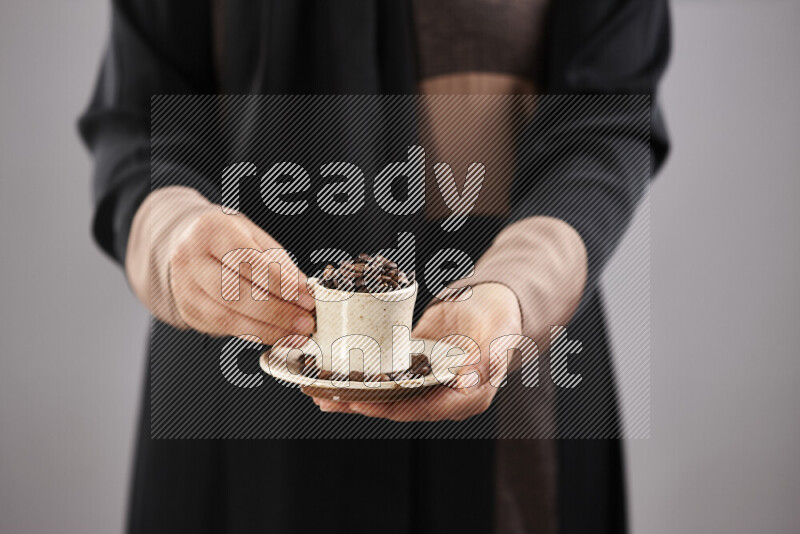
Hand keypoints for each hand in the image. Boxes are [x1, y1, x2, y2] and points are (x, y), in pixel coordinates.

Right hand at [169, 209, 315, 343]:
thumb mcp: (256, 238)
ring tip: (295, 332)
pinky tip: (276, 334)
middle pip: (235, 292)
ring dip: (267, 329)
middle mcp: (190, 258)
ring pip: (227, 317)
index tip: (307, 297)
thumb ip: (279, 263)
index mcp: (211, 230)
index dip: (281, 284)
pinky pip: (224, 328)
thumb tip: (304, 291)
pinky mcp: (188, 310)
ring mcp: (184, 287)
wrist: (190, 244)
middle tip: (305, 320)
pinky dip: (254, 334)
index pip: (248, 261)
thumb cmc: (228, 239)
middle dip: (276, 311)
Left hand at [311, 283, 522, 420]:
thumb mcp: (501, 337)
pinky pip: (385, 375)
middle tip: (329, 397)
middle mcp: (443, 396)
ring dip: (354, 394)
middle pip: (398, 406)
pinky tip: (334, 371)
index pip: (426, 408)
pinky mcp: (413, 367)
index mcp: (468, 397)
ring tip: (319, 390)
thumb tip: (468, 380)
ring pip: (386, 394)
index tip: (364, 403)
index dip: (393, 407)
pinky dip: (361, 374)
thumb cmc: (502, 321)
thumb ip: (488, 360)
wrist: (493, 304)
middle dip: (362, 403)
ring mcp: (425, 383)